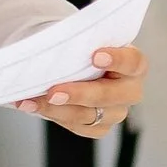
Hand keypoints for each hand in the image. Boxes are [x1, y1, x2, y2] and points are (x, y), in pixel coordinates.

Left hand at [22, 40, 145, 138]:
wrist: (77, 66)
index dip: (118, 60)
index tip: (96, 56)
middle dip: (79, 94)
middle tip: (53, 92)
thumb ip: (81, 40)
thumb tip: (54, 43)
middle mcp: (129, 90)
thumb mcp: (87, 39)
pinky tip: (33, 105)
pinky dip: (53, 115)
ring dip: (58, 109)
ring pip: (89, 116)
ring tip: (32, 100)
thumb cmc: (86, 50)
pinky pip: (78, 127)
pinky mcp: (99, 127)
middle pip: (110, 96)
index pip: (133, 62)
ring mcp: (116, 112)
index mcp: (134, 65)